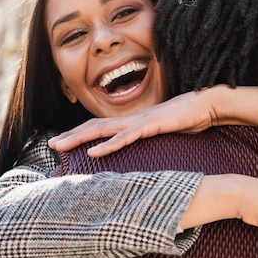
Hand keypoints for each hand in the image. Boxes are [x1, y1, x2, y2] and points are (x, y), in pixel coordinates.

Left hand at [49, 90, 213, 155]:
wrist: (206, 105)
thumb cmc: (187, 119)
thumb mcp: (165, 133)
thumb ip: (151, 139)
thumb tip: (144, 152)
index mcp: (133, 121)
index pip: (101, 127)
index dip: (82, 133)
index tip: (65, 143)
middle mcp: (131, 119)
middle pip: (94, 126)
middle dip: (71, 135)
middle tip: (51, 145)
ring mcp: (139, 121)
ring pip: (102, 130)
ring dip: (78, 137)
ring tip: (59, 145)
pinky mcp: (150, 126)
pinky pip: (125, 137)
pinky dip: (107, 145)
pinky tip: (92, 152)